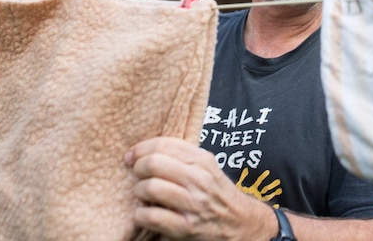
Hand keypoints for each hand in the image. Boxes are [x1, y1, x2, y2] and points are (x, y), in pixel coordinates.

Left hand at [126, 137, 275, 240]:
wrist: (240, 224)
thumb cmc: (216, 194)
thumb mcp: (207, 168)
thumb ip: (183, 156)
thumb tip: (145, 149)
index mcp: (202, 160)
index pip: (164, 144)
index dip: (141, 148)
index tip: (132, 155)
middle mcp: (199, 179)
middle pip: (153, 163)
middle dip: (137, 168)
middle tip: (136, 175)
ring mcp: (193, 204)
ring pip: (150, 188)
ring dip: (138, 191)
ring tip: (142, 195)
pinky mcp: (186, 228)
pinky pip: (151, 216)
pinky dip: (141, 214)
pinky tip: (145, 213)